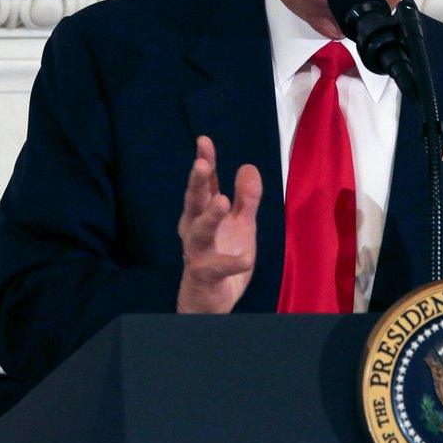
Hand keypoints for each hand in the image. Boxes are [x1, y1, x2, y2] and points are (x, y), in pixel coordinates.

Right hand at [176, 136, 261, 312]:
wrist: (211, 302)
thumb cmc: (222, 256)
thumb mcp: (242, 224)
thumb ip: (247, 198)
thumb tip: (248, 166)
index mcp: (202, 215)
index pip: (204, 185)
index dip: (205, 162)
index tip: (204, 141)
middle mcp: (194, 231)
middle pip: (194, 203)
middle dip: (197, 183)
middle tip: (201, 164)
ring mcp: (197, 254)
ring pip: (199, 233)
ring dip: (209, 216)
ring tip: (222, 200)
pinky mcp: (205, 277)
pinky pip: (217, 268)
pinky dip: (231, 263)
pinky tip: (246, 258)